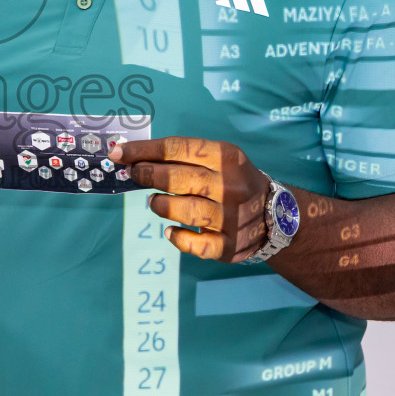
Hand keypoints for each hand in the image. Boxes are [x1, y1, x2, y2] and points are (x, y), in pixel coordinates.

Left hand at [110, 136, 271, 262]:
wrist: (277, 214)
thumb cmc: (233, 180)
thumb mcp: (219, 158)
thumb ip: (182, 157)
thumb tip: (132, 156)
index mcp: (226, 157)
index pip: (177, 149)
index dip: (143, 150)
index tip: (118, 153)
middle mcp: (230, 185)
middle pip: (178, 179)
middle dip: (147, 175)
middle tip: (134, 175)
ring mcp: (231, 217)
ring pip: (184, 211)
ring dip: (161, 205)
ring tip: (155, 202)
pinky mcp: (230, 246)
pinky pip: (196, 245)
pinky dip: (178, 238)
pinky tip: (171, 230)